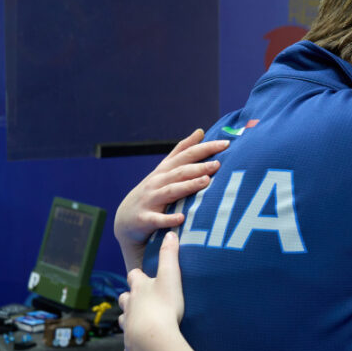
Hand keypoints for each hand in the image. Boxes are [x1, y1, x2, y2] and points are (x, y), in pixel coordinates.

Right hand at [114, 129, 228, 269]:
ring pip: (171, 191)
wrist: (125, 219)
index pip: (186, 154)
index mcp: (165, 170)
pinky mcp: (145, 219)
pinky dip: (169, 218)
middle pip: (180, 171)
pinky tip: (182, 218)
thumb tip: (200, 131)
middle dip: (199, 167)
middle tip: (218, 164)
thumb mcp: (164, 170)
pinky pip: (158, 219)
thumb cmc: (152, 192)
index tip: (226, 144)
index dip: (205, 148)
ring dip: (188, 186)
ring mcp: (150, 199)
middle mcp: (157, 182)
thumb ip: (182, 151)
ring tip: (206, 182)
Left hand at [119, 231, 185, 350]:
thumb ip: (170, 255)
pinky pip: (129, 348)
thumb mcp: (170, 276)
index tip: (143, 276)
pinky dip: (132, 348)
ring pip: (124, 320)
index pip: (134, 277)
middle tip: (141, 300)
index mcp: (138, 289)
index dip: (138, 276)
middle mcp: (129, 306)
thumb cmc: (163, 306)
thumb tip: (170, 234)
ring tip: (141, 322)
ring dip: (130, 319)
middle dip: (130, 298)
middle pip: (125, 298)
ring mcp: (128, 326)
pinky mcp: (130, 345)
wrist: (152, 338)